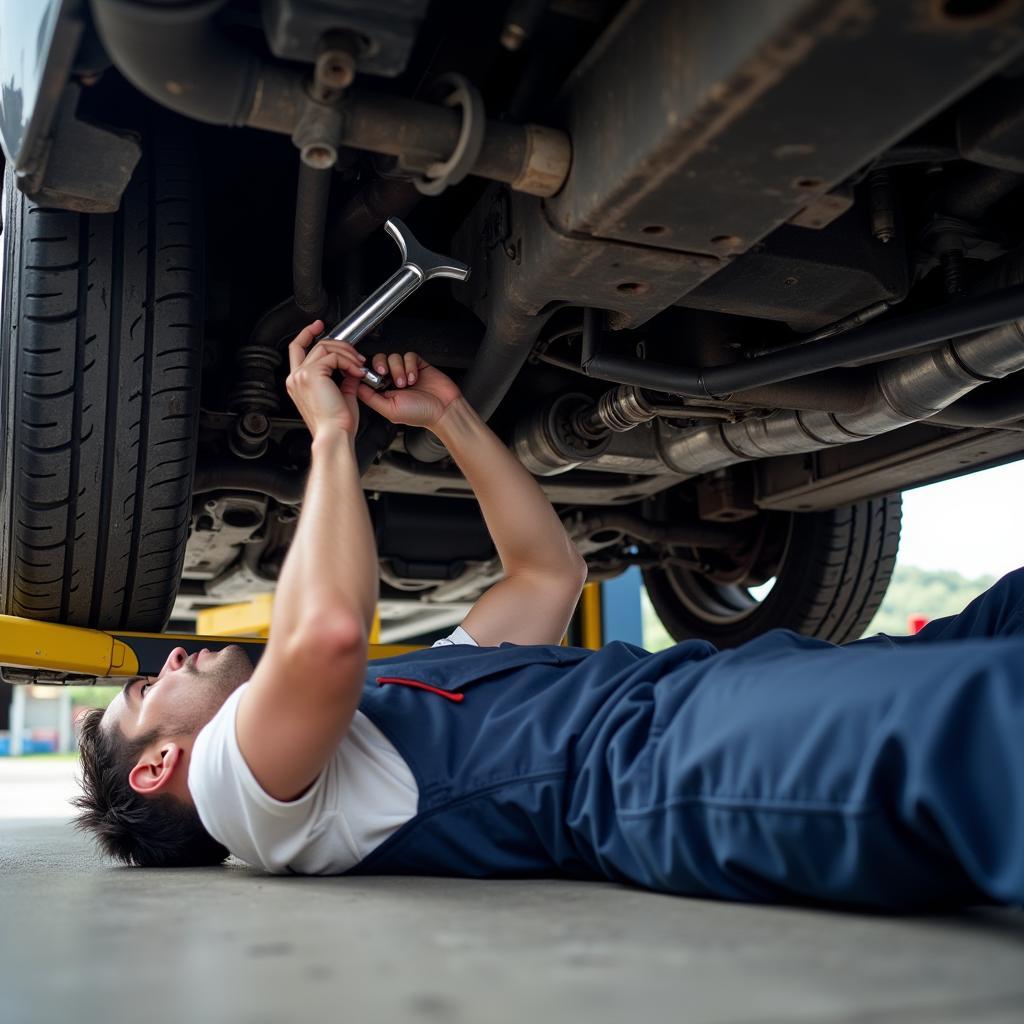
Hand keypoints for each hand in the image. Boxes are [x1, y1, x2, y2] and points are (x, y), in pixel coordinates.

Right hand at [285, 321, 367, 439]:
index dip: (307, 334)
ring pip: (325, 347)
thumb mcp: (342, 396)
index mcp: (299, 383)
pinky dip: (349, 361)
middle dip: (339, 343)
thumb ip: (345, 380)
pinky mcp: (311, 374)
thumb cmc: (337, 424)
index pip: (297, 349)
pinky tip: (357, 371)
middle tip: (356, 353)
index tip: (319, 326)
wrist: (335, 435)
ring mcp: (301, 375)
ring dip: (347, 353)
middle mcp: (296, 378)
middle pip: (314, 344)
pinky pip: (333, 356)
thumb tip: (352, 369)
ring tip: (359, 365)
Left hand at [356, 351, 461, 428]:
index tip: (372, 375)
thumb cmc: (420, 414)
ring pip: (393, 357)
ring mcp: (405, 371)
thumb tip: (355, 386)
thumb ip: (370, 397)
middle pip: (379, 360)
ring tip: (406, 383)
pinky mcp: (418, 365)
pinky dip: (410, 365)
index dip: (368, 371)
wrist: (444, 410)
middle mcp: (392, 381)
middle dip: (381, 366)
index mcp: (383, 392)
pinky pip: (408, 355)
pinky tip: (415, 377)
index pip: (368, 374)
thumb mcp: (389, 409)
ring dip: (399, 369)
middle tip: (386, 375)